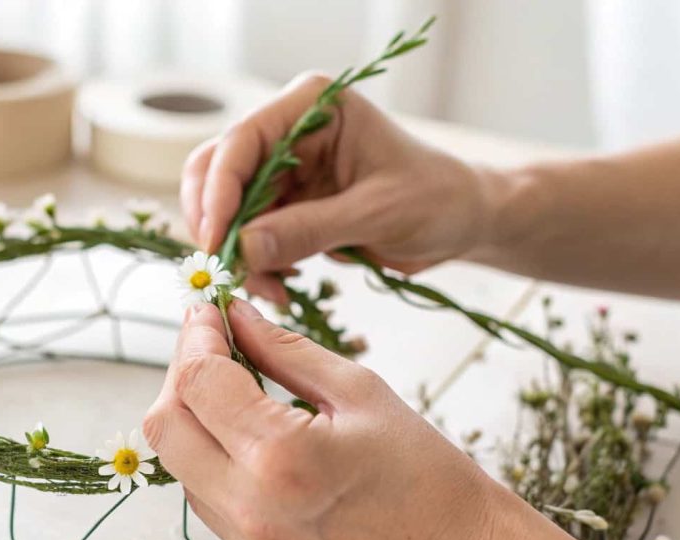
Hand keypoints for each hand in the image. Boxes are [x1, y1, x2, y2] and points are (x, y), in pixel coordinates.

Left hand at [143, 298, 522, 539]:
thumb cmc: (429, 475)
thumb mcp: (361, 393)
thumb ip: (286, 351)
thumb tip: (235, 316)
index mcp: (281, 456)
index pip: (198, 381)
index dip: (195, 336)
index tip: (209, 311)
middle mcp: (250, 506)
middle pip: (166, 425)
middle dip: (181, 372)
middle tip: (213, 343)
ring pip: (177, 464)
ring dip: (191, 415)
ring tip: (232, 384)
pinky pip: (204, 497)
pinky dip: (209, 455)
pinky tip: (246, 433)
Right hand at [180, 73, 495, 300]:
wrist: (461, 220)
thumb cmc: (436, 199)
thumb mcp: (376, 213)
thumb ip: (309, 229)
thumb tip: (244, 248)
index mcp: (313, 108)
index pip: (242, 141)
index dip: (220, 192)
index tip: (218, 241)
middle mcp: (289, 132)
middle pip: (218, 173)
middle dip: (220, 226)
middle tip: (232, 273)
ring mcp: (285, 171)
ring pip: (229, 212)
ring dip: (240, 255)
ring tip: (271, 291)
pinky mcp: (288, 206)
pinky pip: (251, 237)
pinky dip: (257, 266)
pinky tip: (283, 286)